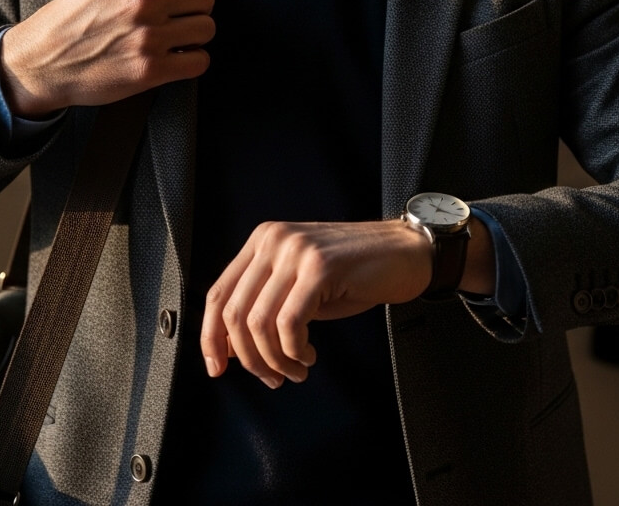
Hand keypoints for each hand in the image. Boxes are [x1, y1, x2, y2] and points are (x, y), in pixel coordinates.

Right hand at [0, 0, 214, 117]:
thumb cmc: (66, 23)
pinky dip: (195, 61)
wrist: (39, 64)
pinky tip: (181, 59)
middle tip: (187, 17)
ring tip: (182, 40)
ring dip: (199, 35)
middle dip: (200, 8)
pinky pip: (200, 61)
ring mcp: (148, 36)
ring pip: (207, 28)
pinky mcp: (151, 69)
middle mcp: (142, 1)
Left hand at [199, 220, 432, 387]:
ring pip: (258, 323)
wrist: (407, 253)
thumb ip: (265, 308)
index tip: (218, 368)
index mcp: (263, 241)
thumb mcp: (301, 288)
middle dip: (248, 357)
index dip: (210, 338)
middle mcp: (274, 240)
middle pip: (232, 312)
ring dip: (274, 360)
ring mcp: (296, 251)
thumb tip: (229, 350)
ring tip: (294, 370)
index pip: (217, 294)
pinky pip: (289, 324)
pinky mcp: (320, 267)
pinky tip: (309, 356)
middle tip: (271, 378)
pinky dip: (294, 351)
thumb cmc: (357, 273)